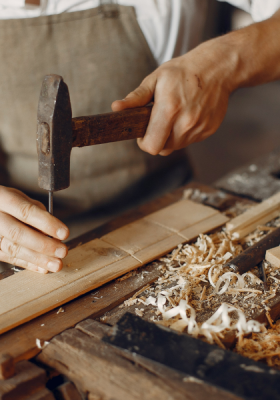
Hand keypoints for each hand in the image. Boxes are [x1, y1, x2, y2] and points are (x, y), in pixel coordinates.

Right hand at [0, 186, 68, 272]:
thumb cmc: (8, 203)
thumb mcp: (22, 198)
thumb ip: (37, 212)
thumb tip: (53, 232)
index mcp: (2, 198)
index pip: (26, 212)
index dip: (47, 224)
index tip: (64, 233)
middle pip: (17, 233)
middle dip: (44, 245)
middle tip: (62, 251)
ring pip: (13, 249)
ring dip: (38, 259)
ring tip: (56, 264)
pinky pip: (9, 258)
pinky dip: (28, 264)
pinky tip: (43, 268)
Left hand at [112, 38, 234, 155]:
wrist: (217, 68)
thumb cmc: (183, 71)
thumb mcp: (155, 79)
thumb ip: (136, 98)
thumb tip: (116, 108)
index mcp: (169, 110)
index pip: (151, 146)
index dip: (144, 142)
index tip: (144, 132)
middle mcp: (186, 123)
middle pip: (163, 149)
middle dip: (156, 139)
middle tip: (158, 121)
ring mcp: (199, 128)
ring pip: (176, 146)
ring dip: (171, 136)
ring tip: (174, 115)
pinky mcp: (208, 130)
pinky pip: (190, 140)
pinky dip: (185, 133)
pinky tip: (188, 114)